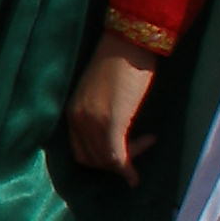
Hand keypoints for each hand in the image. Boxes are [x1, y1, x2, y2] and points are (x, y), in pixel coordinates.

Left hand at [68, 36, 163, 184]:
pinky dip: (126, 169)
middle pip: (91, 158)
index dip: (102, 158)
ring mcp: (92, 122)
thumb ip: (102, 113)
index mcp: (72, 112)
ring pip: (104, 160)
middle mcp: (76, 119)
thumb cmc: (121, 64)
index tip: (124, 151)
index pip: (80, 150)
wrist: (127, 44)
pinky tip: (135, 176)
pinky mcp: (110, 122)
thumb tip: (116, 131)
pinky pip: (116, 156)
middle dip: (115, 163)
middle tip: (139, 149)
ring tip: (147, 144)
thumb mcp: (103, 94)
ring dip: (125, 163)